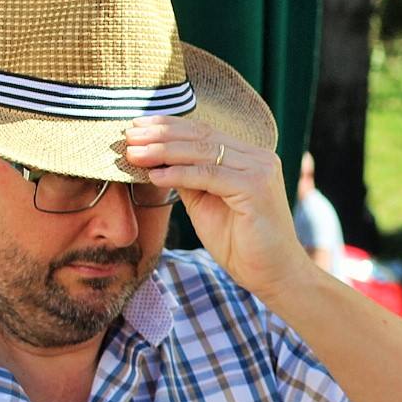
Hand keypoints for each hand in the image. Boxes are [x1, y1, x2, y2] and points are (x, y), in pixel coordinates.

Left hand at [123, 116, 316, 298]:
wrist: (273, 275)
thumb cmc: (242, 244)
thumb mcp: (206, 204)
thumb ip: (189, 179)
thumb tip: (156, 159)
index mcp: (248, 156)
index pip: (203, 132)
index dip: (167, 126)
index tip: (136, 126)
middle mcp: (258, 156)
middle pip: (201, 136)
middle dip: (160, 134)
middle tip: (128, 135)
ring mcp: (260, 169)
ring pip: (202, 152)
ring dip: (163, 151)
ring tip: (134, 153)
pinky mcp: (257, 187)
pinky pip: (209, 175)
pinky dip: (179, 174)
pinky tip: (155, 175)